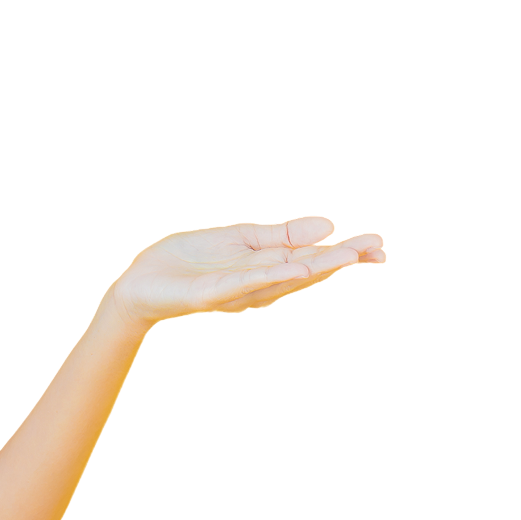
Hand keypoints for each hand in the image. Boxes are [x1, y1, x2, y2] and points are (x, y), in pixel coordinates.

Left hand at [109, 216, 384, 328]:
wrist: (142, 282)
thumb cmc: (190, 262)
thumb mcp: (243, 239)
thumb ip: (284, 235)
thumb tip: (329, 225)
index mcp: (266, 270)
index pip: (312, 260)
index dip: (345, 254)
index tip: (378, 246)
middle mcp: (257, 286)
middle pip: (305, 272)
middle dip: (340, 261)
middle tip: (376, 249)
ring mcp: (235, 291)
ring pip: (280, 280)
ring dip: (314, 269)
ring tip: (345, 256)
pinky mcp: (211, 294)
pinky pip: (244, 284)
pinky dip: (270, 276)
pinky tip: (294, 268)